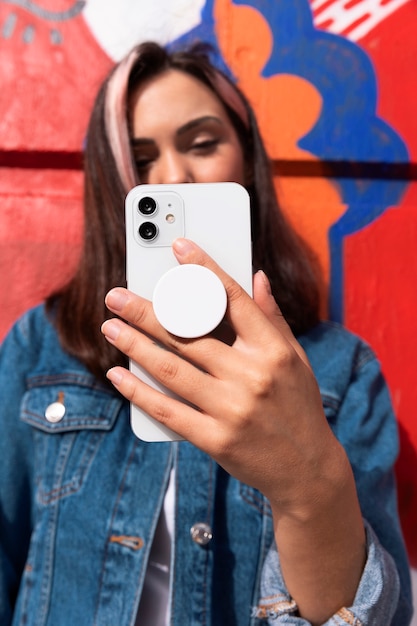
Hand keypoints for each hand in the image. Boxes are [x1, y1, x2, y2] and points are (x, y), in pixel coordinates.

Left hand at [101, 238, 341, 516]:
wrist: (307, 470)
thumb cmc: (300, 406)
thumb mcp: (295, 359)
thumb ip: (272, 317)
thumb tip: (256, 276)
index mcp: (273, 350)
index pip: (233, 299)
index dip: (205, 270)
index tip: (181, 248)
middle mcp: (252, 376)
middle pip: (189, 333)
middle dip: (147, 311)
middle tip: (116, 296)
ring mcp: (232, 409)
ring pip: (171, 368)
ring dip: (135, 345)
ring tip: (110, 327)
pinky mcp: (215, 439)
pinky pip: (167, 411)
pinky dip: (138, 392)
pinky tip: (118, 376)